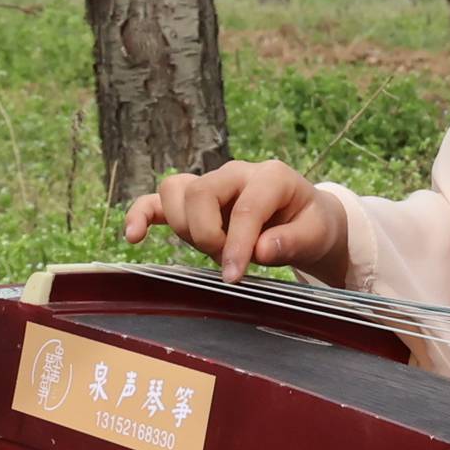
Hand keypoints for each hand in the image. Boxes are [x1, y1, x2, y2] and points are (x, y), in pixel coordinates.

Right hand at [123, 158, 352, 284]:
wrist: (305, 220)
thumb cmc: (310, 225)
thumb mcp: (316, 234)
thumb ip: (292, 242)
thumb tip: (260, 250)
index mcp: (271, 176)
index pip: (245, 208)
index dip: (237, 244)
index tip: (235, 277)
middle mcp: (235, 173)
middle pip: (200, 193)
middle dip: (209, 236)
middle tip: (229, 265)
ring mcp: (211, 185)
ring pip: (176, 192)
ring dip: (187, 230)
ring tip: (212, 252)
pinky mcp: (193, 202)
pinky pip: (157, 201)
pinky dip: (141, 214)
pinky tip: (133, 237)